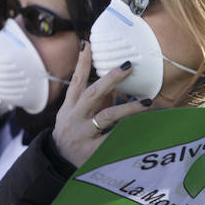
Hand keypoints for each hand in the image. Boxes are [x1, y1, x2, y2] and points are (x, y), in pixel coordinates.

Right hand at [52, 41, 152, 167]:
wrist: (57, 160)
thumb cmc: (71, 131)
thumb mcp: (74, 113)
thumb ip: (93, 100)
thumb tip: (113, 83)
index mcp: (70, 106)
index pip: (76, 81)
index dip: (82, 63)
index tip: (89, 44)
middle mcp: (75, 117)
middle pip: (92, 94)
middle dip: (110, 79)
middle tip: (128, 66)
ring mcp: (83, 134)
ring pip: (106, 116)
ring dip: (128, 107)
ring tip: (147, 101)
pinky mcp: (91, 151)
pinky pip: (113, 140)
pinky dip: (127, 133)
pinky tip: (142, 129)